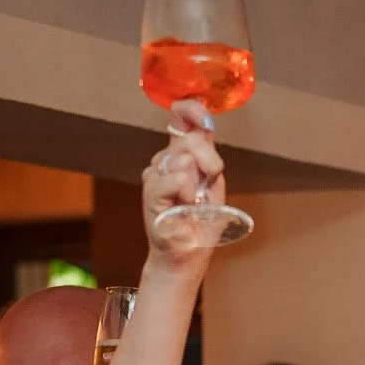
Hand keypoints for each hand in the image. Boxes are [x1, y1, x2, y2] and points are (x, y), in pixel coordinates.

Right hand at [141, 103, 226, 260]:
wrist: (189, 253)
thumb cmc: (201, 221)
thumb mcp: (214, 185)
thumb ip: (209, 157)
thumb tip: (204, 130)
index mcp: (183, 154)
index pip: (181, 119)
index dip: (192, 110)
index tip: (205, 121)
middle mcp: (166, 160)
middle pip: (189, 139)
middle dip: (209, 162)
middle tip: (207, 186)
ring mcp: (155, 176)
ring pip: (183, 159)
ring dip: (197, 184)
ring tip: (193, 203)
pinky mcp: (151, 193)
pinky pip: (175, 179)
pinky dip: (187, 193)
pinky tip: (185, 206)